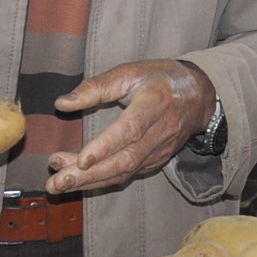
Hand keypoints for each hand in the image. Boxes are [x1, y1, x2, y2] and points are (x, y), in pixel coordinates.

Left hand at [47, 60, 215, 194]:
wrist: (199, 96)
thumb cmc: (160, 79)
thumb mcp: (130, 72)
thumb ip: (96, 87)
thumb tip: (62, 104)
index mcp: (154, 103)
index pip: (130, 130)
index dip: (106, 147)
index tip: (82, 160)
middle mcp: (160, 132)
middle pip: (124, 160)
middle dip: (89, 175)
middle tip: (57, 181)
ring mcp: (159, 151)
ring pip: (125, 172)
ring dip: (90, 182)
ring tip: (59, 184)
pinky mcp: (156, 162)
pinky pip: (128, 175)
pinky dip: (103, 182)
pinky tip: (79, 182)